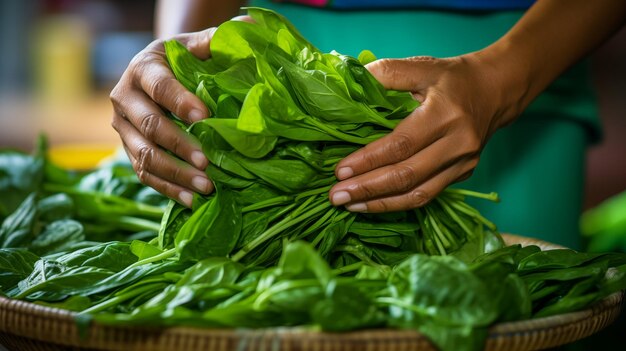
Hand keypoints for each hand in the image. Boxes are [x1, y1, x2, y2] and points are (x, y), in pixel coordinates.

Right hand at [110, 29, 215, 206]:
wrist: (157, 75)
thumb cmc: (182, 60)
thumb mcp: (194, 45)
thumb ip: (214, 40)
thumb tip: (246, 26)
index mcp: (142, 70)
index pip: (159, 87)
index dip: (180, 102)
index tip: (205, 117)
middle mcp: (124, 98)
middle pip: (148, 127)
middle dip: (178, 146)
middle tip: (208, 163)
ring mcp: (122, 128)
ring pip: (144, 156)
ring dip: (175, 174)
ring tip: (206, 187)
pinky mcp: (128, 149)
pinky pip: (144, 174)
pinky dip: (168, 189)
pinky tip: (192, 200)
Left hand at [329, 54, 522, 212]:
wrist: (496, 90)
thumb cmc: (454, 78)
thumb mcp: (424, 66)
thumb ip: (388, 72)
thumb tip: (352, 80)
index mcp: (445, 114)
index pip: (401, 145)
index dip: (368, 160)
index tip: (339, 171)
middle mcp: (457, 143)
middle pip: (406, 175)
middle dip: (368, 188)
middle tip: (336, 196)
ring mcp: (463, 163)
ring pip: (417, 193)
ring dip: (381, 203)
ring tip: (350, 205)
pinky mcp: (463, 175)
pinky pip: (427, 195)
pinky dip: (398, 202)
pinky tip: (373, 203)